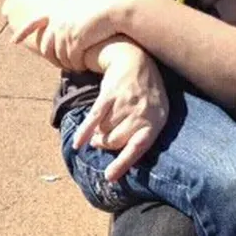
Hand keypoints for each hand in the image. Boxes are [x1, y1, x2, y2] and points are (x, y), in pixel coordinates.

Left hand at [10, 0, 135, 71]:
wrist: (120, 4)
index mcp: (58, 9)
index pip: (36, 21)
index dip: (24, 31)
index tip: (13, 41)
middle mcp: (58, 20)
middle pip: (48, 46)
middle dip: (54, 57)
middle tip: (64, 65)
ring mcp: (66, 31)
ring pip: (60, 55)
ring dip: (68, 63)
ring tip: (77, 66)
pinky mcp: (76, 41)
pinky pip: (71, 59)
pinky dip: (76, 64)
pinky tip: (83, 66)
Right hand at [72, 46, 168, 181]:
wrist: (135, 59)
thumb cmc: (147, 93)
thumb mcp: (156, 111)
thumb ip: (143, 132)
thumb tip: (123, 156)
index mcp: (155, 121)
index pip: (138, 147)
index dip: (122, 163)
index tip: (109, 176)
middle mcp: (140, 113)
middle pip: (115, 141)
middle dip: (105, 145)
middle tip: (101, 142)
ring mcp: (124, 104)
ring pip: (104, 131)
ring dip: (98, 135)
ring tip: (100, 131)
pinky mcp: (108, 95)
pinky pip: (93, 119)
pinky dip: (84, 132)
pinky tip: (78, 143)